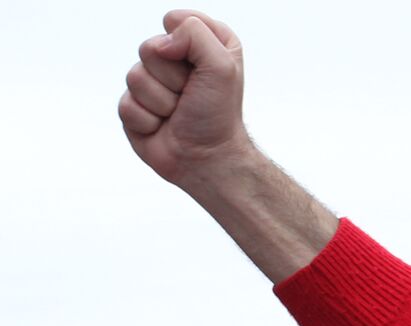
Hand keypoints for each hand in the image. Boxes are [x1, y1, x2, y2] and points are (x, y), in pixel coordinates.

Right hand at [119, 10, 252, 188]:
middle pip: (149, 48)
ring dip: (161, 101)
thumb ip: (195, 33)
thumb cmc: (218, 114)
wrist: (207, 159)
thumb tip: (160, 43)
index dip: (187, 45)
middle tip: (189, 96)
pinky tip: (162, 127)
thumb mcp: (223, 66)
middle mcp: (177, 61)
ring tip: (178, 113)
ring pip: (134, 76)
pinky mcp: (135, 107)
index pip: (178, 21)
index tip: (203, 69)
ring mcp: (152, 83)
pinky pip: (126, 104)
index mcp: (203, 44)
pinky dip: (148, 120)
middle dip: (172, 77)